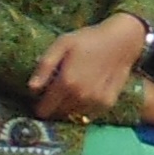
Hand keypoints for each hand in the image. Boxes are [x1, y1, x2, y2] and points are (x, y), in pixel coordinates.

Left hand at [27, 15, 149, 123]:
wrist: (121, 41)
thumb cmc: (88, 40)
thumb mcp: (62, 44)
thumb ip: (45, 66)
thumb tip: (31, 88)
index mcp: (66, 83)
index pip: (45, 109)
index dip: (39, 106)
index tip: (39, 100)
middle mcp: (80, 96)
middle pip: (58, 114)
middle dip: (53, 107)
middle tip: (55, 93)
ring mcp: (95, 102)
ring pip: (73, 114)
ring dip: (68, 108)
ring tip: (71, 91)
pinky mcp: (107, 103)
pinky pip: (89, 113)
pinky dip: (83, 107)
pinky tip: (85, 92)